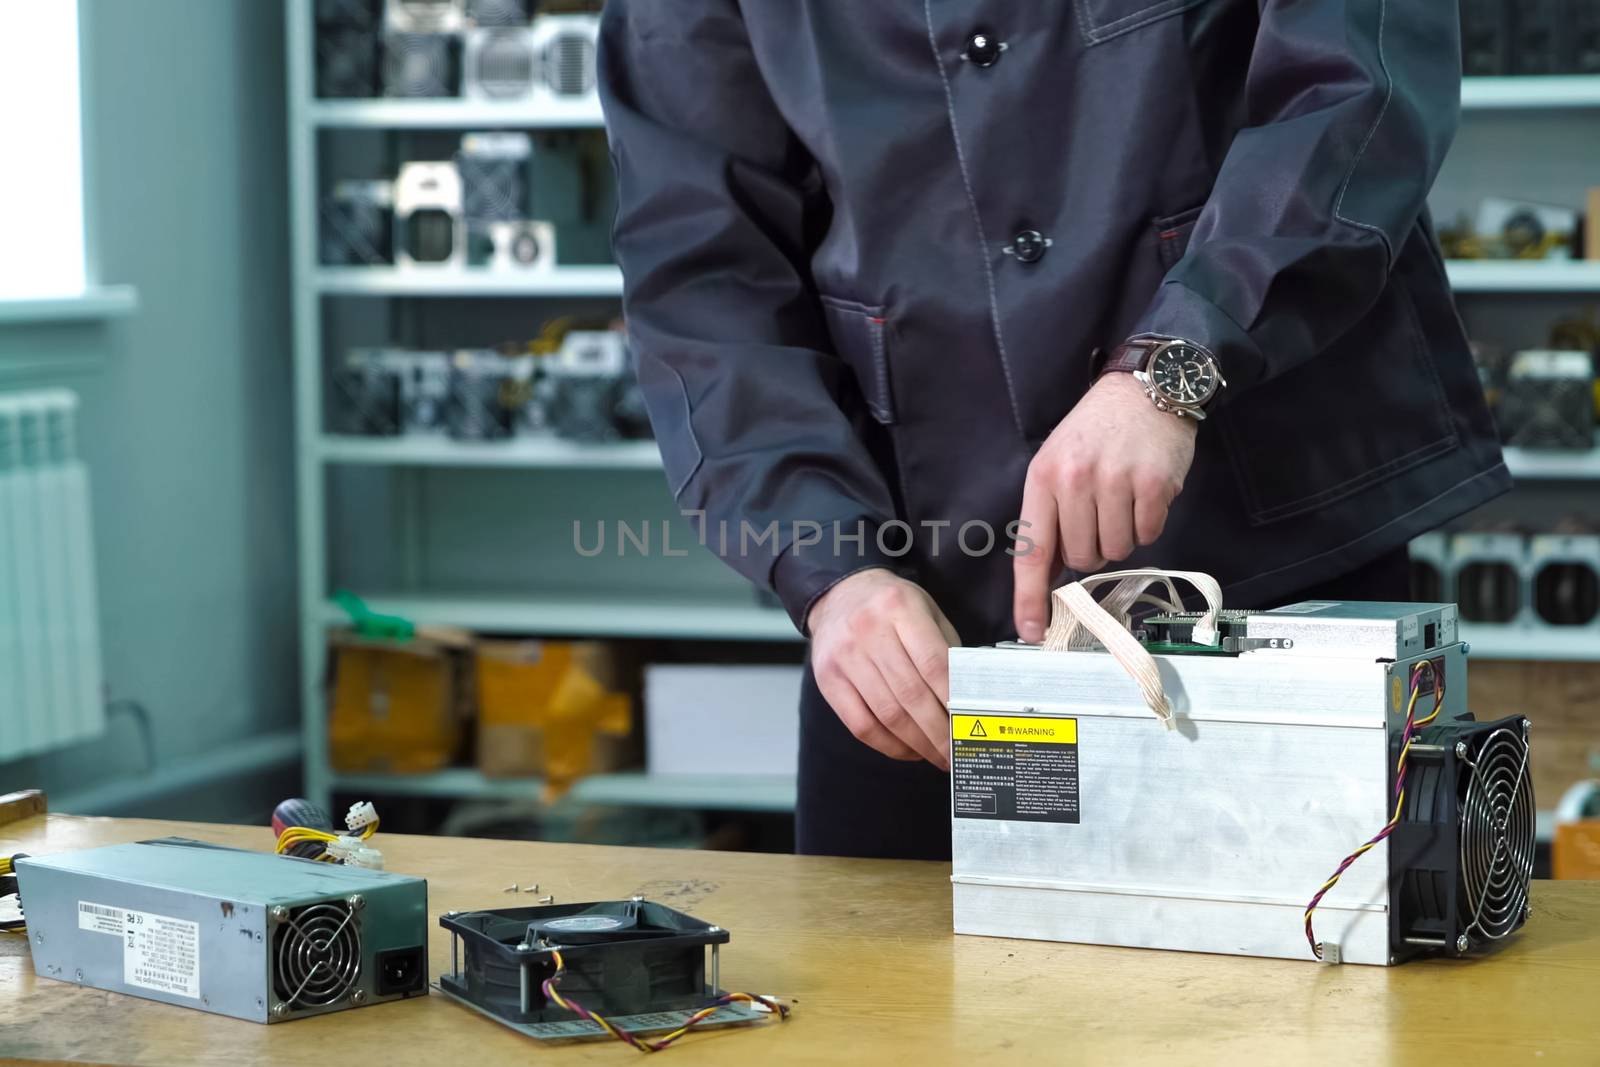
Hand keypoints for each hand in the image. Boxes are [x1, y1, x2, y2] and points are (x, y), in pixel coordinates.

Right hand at [808, 568, 960, 769]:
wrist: (839, 593)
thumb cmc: (891, 606)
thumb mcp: (926, 610)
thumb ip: (947, 647)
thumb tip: (971, 699)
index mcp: (899, 607)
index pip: (933, 663)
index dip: (955, 700)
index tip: (972, 725)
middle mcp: (868, 630)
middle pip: (911, 694)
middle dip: (940, 732)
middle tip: (958, 753)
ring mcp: (843, 656)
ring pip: (887, 714)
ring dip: (918, 743)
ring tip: (938, 756)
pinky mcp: (827, 679)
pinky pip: (860, 724)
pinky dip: (888, 745)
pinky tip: (908, 750)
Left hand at [1012, 373, 1196, 642]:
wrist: (1144, 388)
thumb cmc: (1095, 431)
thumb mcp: (1058, 464)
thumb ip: (1051, 516)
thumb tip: (1049, 575)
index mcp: (1043, 479)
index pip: (1032, 551)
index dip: (1030, 598)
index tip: (1033, 632)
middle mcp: (1075, 481)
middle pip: (1082, 558)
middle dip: (1093, 547)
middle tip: (1100, 512)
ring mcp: (1115, 482)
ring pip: (1117, 549)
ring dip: (1122, 534)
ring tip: (1123, 497)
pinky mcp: (1153, 484)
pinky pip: (1148, 533)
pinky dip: (1149, 522)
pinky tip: (1145, 492)